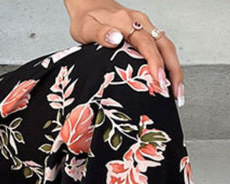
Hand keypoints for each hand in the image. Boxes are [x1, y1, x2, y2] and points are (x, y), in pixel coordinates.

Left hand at [64, 0, 183, 105]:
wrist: (89, 4)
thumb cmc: (86, 19)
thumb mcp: (86, 27)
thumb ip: (100, 33)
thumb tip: (115, 39)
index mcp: (127, 22)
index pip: (146, 43)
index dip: (155, 62)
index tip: (159, 79)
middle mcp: (140, 23)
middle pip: (164, 46)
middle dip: (173, 71)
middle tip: (176, 94)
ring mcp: (145, 27)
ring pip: (167, 48)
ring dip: (174, 70)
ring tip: (176, 93)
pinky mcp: (145, 32)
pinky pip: (161, 48)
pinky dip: (168, 65)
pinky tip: (169, 80)